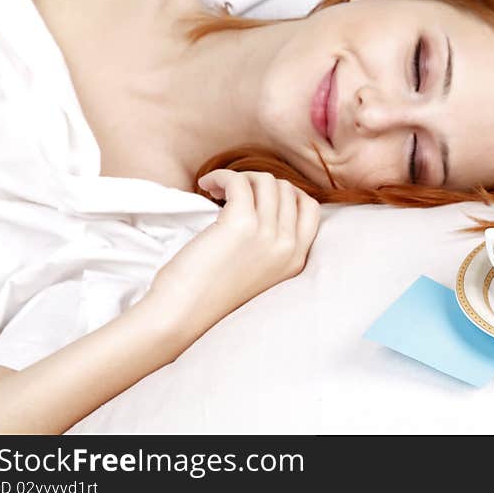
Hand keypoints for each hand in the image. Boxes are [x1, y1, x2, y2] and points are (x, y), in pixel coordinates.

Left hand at [147, 170, 320, 332]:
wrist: (183, 315)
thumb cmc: (210, 295)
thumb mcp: (259, 273)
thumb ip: (271, 245)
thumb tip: (264, 202)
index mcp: (296, 260)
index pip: (310, 208)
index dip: (286, 193)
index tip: (259, 197)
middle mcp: (288, 247)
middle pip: (287, 189)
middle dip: (258, 183)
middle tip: (231, 193)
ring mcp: (267, 235)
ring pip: (266, 181)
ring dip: (240, 178)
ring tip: (217, 190)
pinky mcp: (240, 224)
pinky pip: (239, 182)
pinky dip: (222, 176)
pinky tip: (206, 185)